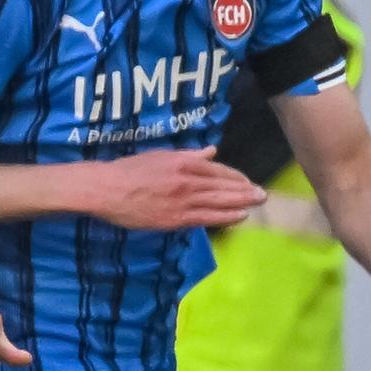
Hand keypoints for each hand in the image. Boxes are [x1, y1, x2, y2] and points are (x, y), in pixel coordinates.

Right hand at [78, 147, 264, 230]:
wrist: (107, 189)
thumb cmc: (129, 170)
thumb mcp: (161, 155)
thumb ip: (188, 155)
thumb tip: (211, 152)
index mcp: (184, 162)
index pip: (217, 170)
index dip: (235, 177)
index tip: (247, 181)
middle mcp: (188, 181)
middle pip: (224, 186)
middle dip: (246, 190)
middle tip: (263, 194)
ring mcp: (184, 201)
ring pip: (220, 202)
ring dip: (242, 202)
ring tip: (258, 203)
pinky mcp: (177, 219)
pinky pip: (207, 218)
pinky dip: (226, 217)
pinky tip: (240, 216)